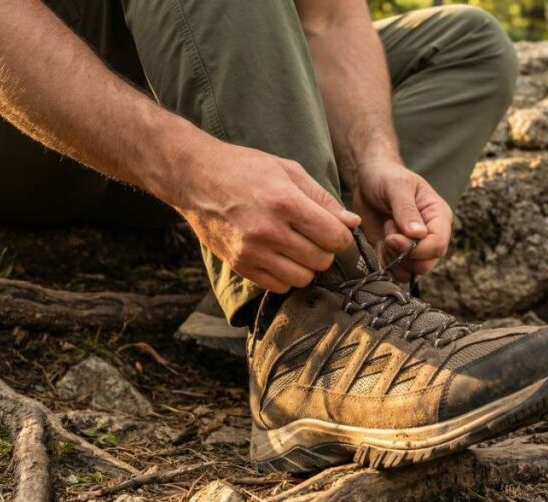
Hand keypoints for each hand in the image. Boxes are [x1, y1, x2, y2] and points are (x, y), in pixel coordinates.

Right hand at [172, 141, 360, 292]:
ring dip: (307, 266)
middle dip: (325, 250)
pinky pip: (279, 286)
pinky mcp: (239, 266)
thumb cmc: (245, 169)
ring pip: (303, 278)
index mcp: (284, 202)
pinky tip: (280, 257)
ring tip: (298, 248)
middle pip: (321, 260)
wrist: (196, 178)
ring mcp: (252, 252)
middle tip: (315, 237)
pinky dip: (286, 276)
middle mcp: (268, 230)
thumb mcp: (288, 170)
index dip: (341, 235)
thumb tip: (351, 222)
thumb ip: (322, 198)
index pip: (333, 237)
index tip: (335, 229)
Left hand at [351, 158, 452, 281]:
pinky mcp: (398, 254)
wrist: (367, 181)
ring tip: (385, 236)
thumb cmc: (386, 177)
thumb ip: (406, 210)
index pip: (438, 245)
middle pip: (426, 263)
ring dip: (393, 258)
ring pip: (411, 271)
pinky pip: (396, 272)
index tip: (393, 238)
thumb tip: (418, 234)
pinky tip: (379, 244)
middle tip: (387, 236)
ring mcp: (415, 247)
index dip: (416, 249)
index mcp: (439, 216)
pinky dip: (384, 262)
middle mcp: (431, 235)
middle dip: (403, 254)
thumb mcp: (397, 187)